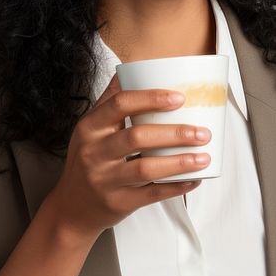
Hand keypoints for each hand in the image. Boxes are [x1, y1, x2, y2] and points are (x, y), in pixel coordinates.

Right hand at [44, 72, 212, 241]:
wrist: (71, 207)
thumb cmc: (87, 161)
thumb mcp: (90, 129)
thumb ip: (110, 101)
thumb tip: (130, 68)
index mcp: (90, 127)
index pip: (120, 104)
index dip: (152, 99)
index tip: (179, 98)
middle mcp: (94, 152)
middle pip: (137, 136)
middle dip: (175, 133)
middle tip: (202, 133)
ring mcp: (104, 180)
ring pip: (146, 168)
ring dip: (180, 162)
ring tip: (204, 157)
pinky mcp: (117, 203)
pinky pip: (151, 194)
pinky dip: (176, 187)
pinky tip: (194, 179)